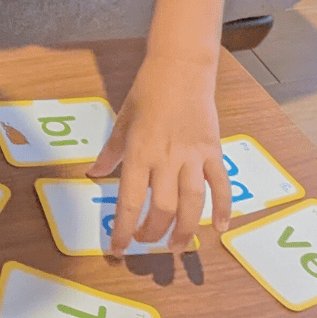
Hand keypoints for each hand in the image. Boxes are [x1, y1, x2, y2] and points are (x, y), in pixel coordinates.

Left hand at [86, 58, 230, 254]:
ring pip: (192, 202)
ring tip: (178, 247)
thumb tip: (93, 174)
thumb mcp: (122, 122)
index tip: (118, 249)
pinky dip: (223, 207)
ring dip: (186, 229)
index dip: (124, 229)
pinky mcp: (213, 150)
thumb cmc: (147, 92)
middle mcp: (166, 158)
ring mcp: (193, 156)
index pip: (130, 201)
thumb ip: (110, 153)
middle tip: (147, 244)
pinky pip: (220, 183)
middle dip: (154, 232)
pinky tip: (220, 228)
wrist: (181, 68)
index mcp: (139, 153)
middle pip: (163, 208)